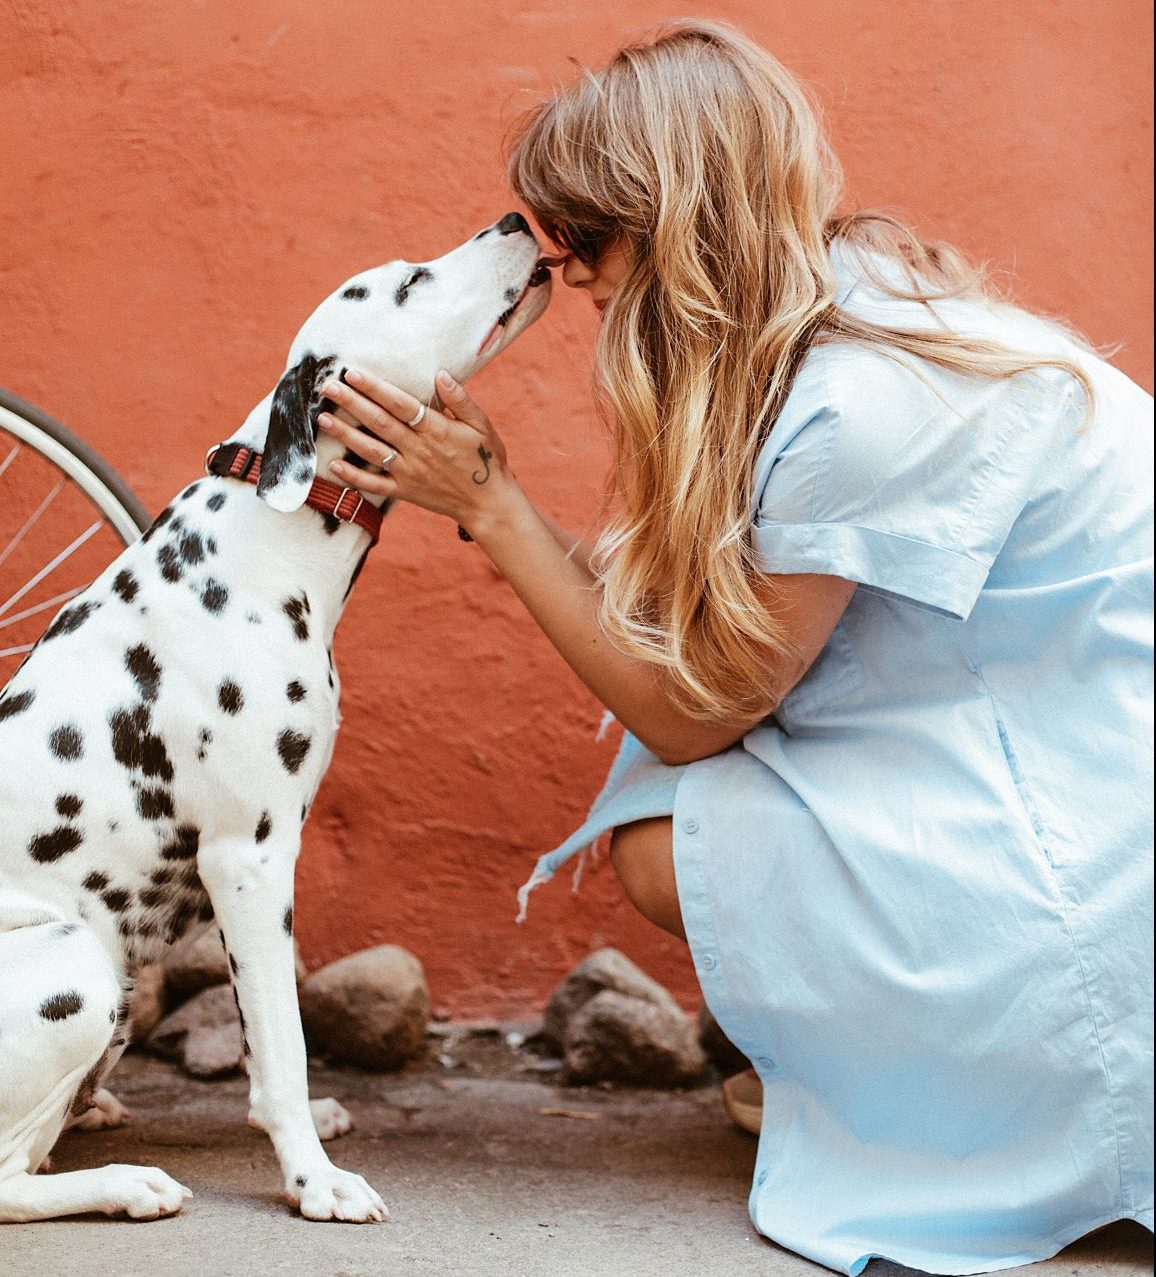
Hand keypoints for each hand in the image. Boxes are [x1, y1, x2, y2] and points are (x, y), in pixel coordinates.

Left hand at [317, 368, 513, 534]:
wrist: (488, 503)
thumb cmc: (487, 459)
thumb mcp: (482, 425)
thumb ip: (460, 400)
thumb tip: (440, 374)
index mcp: (437, 429)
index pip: (399, 404)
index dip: (375, 388)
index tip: (353, 373)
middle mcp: (419, 450)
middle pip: (379, 422)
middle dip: (352, 402)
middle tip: (328, 387)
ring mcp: (409, 472)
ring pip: (371, 450)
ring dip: (345, 434)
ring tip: (323, 418)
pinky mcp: (405, 491)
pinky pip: (375, 485)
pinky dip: (354, 477)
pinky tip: (334, 465)